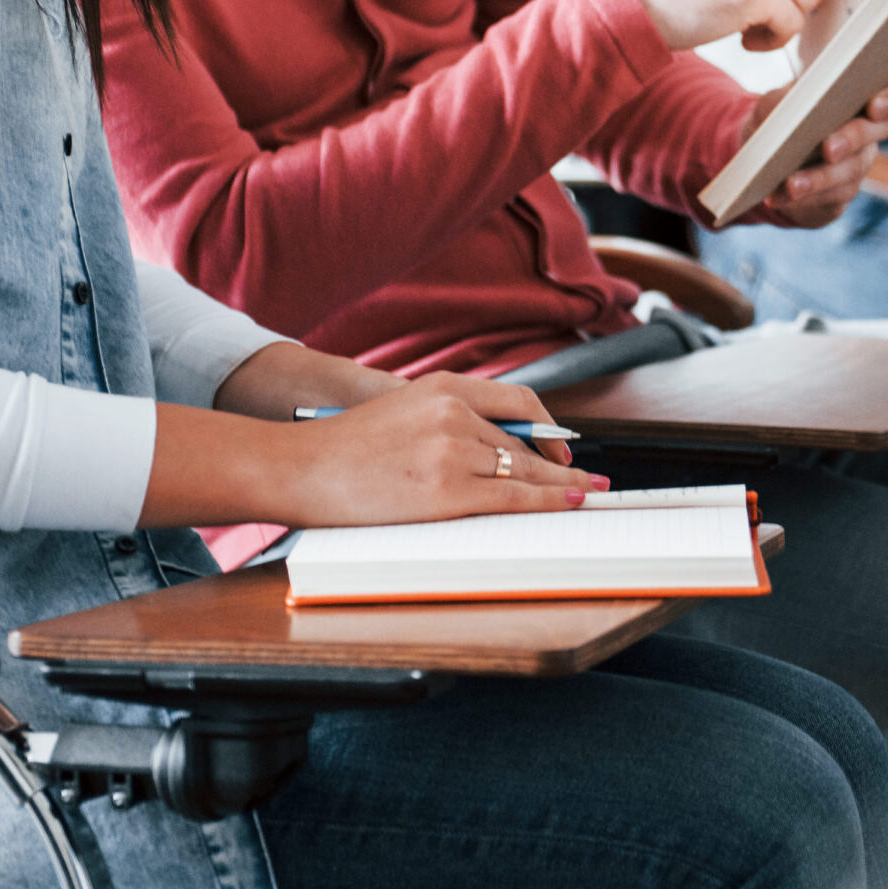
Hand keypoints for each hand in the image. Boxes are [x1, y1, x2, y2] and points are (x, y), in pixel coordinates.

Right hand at [276, 375, 598, 528]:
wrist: (296, 466)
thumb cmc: (341, 449)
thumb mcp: (402, 411)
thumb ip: (448, 420)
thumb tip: (496, 448)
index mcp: (443, 386)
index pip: (518, 403)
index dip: (549, 429)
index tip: (564, 448)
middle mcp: (454, 411)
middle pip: (527, 442)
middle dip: (561, 465)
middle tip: (591, 481)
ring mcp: (451, 449)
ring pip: (525, 470)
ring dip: (559, 487)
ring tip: (584, 498)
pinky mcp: (444, 490)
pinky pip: (512, 495)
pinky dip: (548, 500)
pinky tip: (569, 502)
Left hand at [750, 73, 887, 226]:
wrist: (772, 154)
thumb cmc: (783, 113)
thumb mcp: (778, 100)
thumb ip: (787, 99)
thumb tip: (790, 110)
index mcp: (866, 93)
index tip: (875, 105)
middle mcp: (872, 128)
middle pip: (880, 130)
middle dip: (853, 138)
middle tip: (829, 148)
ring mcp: (860, 162)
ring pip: (852, 170)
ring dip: (821, 178)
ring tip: (792, 184)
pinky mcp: (842, 192)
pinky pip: (830, 197)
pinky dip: (802, 197)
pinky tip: (779, 197)